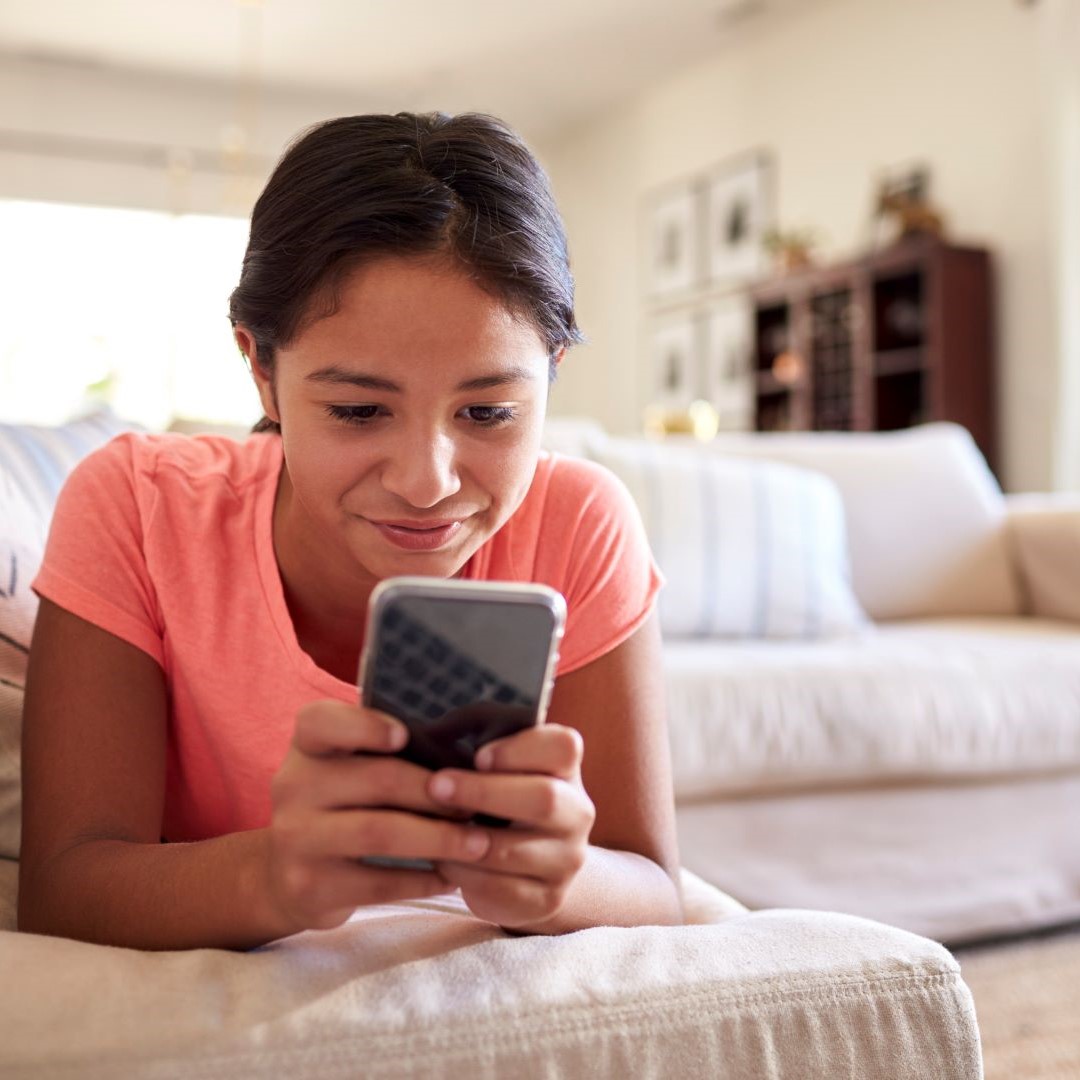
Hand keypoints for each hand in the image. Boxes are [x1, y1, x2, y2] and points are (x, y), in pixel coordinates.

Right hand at [262, 701, 493, 933]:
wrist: (286, 877)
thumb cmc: (340, 806)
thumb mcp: (345, 769)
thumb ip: (385, 753)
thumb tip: (461, 758)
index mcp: (307, 747)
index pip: (321, 721)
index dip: (365, 725)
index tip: (405, 735)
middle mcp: (294, 787)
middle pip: (376, 779)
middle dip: (435, 793)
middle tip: (474, 804)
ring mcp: (297, 839)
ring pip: (380, 833)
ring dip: (439, 838)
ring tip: (477, 843)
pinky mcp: (311, 886)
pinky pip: (378, 883)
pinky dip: (422, 880)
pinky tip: (450, 876)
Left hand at [426, 723, 596, 929]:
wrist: (532, 863)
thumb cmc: (498, 794)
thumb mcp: (494, 760)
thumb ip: (475, 739)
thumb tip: (428, 731)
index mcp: (566, 769)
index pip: (564, 747)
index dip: (520, 749)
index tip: (478, 756)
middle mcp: (577, 813)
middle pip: (545, 798)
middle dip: (483, 792)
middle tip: (437, 786)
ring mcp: (566, 860)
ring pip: (514, 850)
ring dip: (463, 838)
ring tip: (428, 828)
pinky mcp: (546, 899)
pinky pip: (500, 889)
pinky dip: (463, 875)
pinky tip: (443, 860)